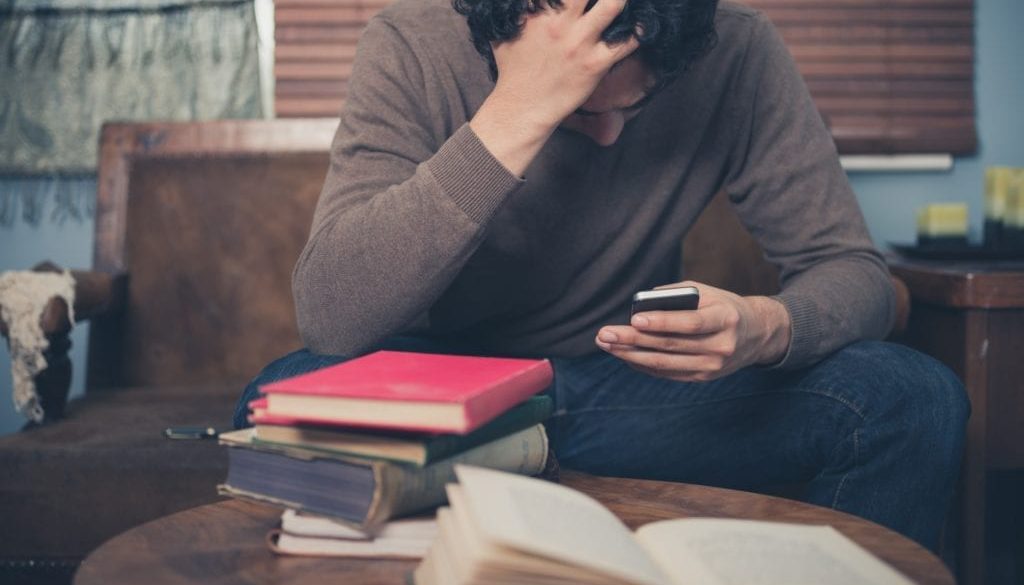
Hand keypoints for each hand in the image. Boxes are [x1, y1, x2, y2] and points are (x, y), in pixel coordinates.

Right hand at [470, 0, 638, 174]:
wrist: (521, 107)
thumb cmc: (512, 69)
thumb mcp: (504, 31)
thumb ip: (515, 8)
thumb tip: (513, 2)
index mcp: (539, 9)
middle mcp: (560, 21)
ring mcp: (580, 42)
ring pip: (614, 5)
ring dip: (622, 0)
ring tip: (625, 2)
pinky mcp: (595, 63)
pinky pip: (627, 42)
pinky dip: (638, 30)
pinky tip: (642, 24)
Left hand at [595, 282, 792, 381]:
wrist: (757, 334)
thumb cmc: (724, 307)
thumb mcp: (709, 292)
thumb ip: (677, 295)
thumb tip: (642, 304)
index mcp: (725, 319)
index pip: (690, 323)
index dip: (662, 322)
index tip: (635, 319)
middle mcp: (721, 346)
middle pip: (670, 345)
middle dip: (633, 340)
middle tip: (605, 334)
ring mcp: (712, 366)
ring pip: (664, 363)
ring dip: (631, 355)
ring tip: (607, 345)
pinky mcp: (703, 377)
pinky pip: (667, 373)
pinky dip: (643, 365)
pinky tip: (625, 356)